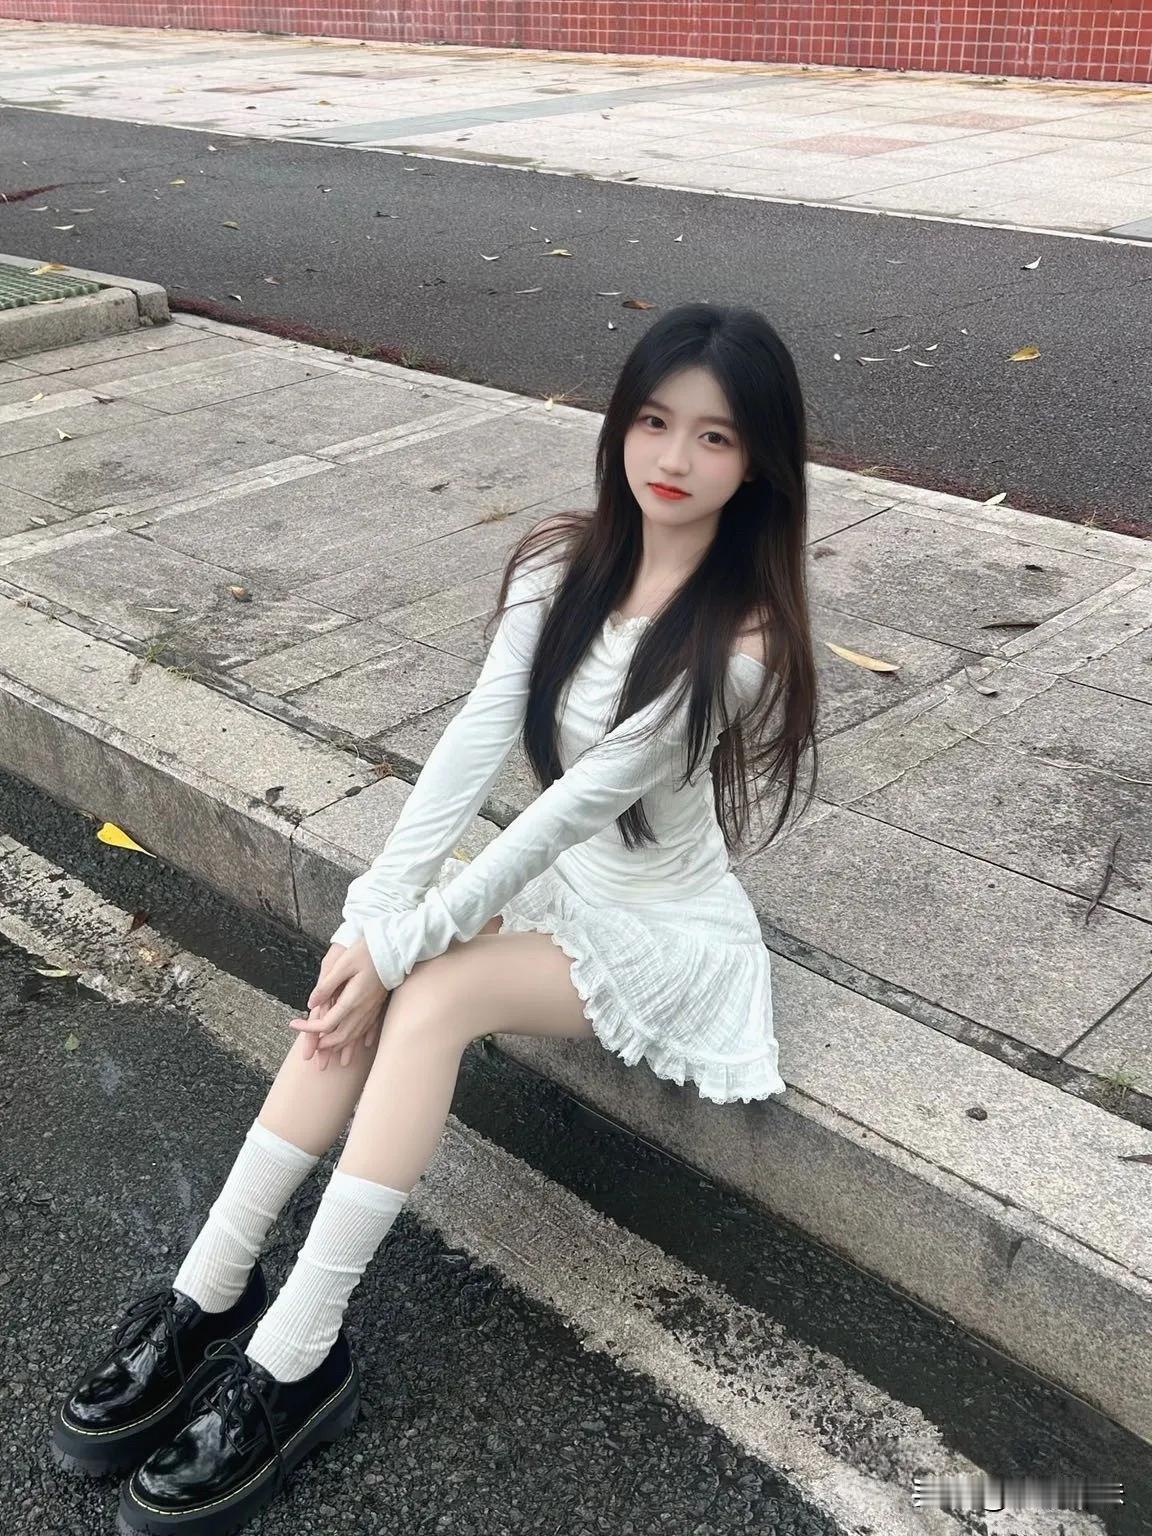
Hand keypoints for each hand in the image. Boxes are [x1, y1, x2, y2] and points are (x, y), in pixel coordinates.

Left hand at [289, 937, 389, 1069]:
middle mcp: (362, 1009)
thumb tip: (311, 1004)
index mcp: (351, 1000)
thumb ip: (326, 986)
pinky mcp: (377, 1006)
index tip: (293, 1025)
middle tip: (309, 1044)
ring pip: (354, 1036)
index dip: (308, 1028)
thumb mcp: (342, 964)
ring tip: (326, 1048)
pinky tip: (357, 1044)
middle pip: (340, 1036)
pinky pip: (366, 1030)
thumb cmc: (367, 952)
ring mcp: (371, 1010)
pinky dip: (357, 1039)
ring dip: (339, 1045)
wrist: (395, 948)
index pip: (326, 1023)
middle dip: (324, 1044)